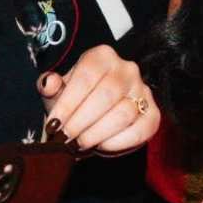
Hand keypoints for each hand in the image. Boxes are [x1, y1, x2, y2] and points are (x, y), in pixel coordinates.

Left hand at [46, 46, 163, 151]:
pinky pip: (141, 130)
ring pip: (124, 113)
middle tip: (66, 138)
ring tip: (81, 143)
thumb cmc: (74, 102)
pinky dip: (119, 142)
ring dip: (98, 133)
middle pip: (106, 95)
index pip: (87, 75)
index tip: (55, 123)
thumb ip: (49, 86)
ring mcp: (143, 91)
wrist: (92, 119)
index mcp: (102, 56)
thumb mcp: (56, 93)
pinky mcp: (153, 114)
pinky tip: (102, 146)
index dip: (69, 102)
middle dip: (82, 120)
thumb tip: (48, 83)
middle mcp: (127, 69)